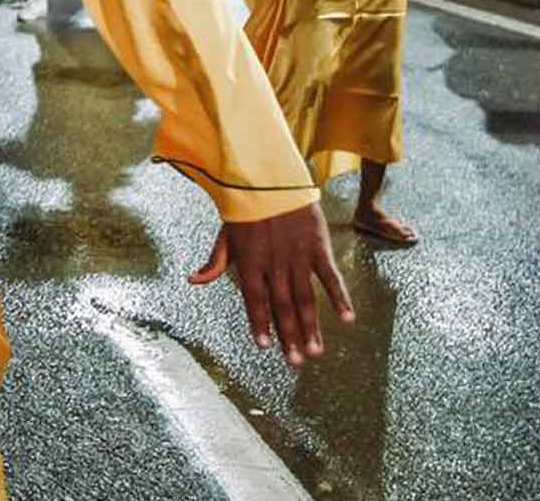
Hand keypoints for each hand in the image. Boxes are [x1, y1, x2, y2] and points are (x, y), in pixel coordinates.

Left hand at [190, 202, 352, 365]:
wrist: (268, 176)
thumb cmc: (244, 208)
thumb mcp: (225, 234)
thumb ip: (215, 261)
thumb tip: (193, 280)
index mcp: (249, 261)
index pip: (254, 299)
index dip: (259, 323)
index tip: (265, 347)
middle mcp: (273, 263)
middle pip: (281, 306)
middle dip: (289, 336)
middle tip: (296, 363)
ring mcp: (296, 255)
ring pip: (304, 297)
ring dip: (311, 327)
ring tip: (315, 353)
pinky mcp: (317, 245)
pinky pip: (330, 276)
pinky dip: (339, 297)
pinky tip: (347, 319)